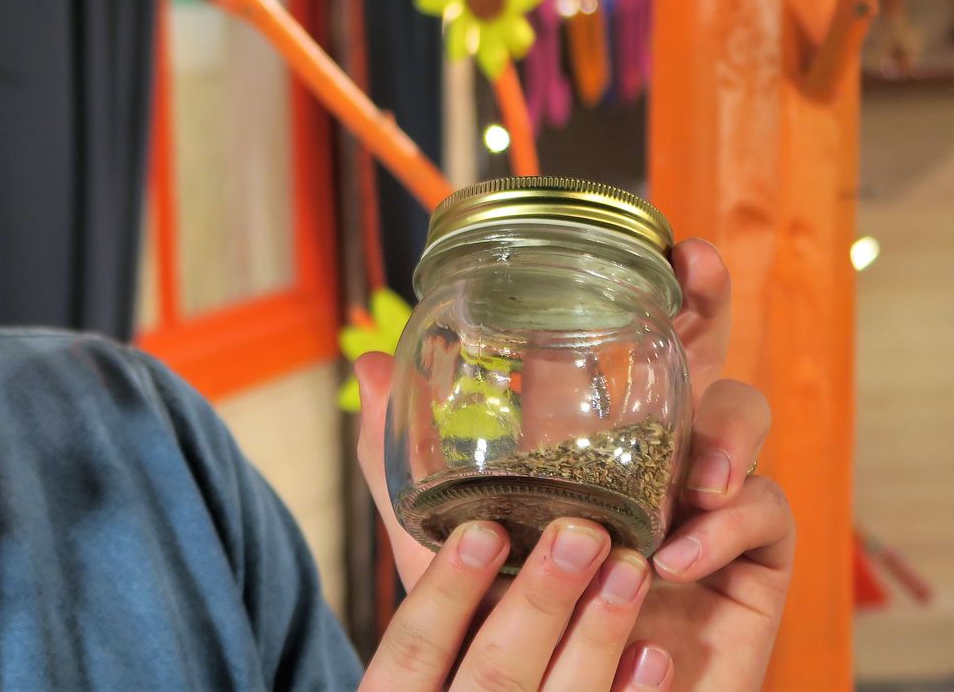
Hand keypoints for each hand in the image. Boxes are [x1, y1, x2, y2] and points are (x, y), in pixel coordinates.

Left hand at [354, 239, 794, 689]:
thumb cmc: (511, 623)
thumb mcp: (445, 541)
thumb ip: (404, 462)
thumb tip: (371, 362)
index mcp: (600, 436)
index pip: (632, 345)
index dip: (653, 289)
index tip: (662, 238)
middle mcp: (662, 454)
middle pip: (702, 357)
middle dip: (710, 305)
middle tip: (703, 267)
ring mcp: (712, 503)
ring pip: (744, 426)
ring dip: (723, 436)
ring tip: (691, 480)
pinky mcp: (754, 564)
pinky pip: (766, 518)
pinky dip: (722, 531)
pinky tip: (673, 559)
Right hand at [364, 516, 670, 689]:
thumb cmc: (447, 654)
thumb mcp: (419, 595)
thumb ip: (400, 506)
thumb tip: (374, 369)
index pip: (412, 645)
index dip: (446, 588)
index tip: (483, 532)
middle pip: (493, 674)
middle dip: (540, 601)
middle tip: (581, 532)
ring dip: (600, 634)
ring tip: (632, 568)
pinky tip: (656, 654)